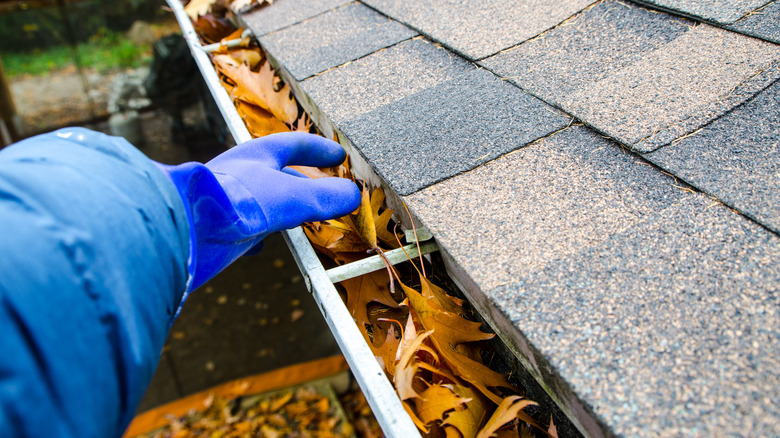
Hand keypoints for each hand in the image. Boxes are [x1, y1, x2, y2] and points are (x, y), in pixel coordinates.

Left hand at [157, 132, 359, 290]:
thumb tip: (354, 195)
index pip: (294, 144)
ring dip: (284, 209)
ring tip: (301, 219)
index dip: (319, 149)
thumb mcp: (292, 197)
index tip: (339, 155)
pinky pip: (244, 227)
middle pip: (279, 173)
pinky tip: (261, 245)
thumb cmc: (235, 201)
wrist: (184, 229)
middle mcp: (242, 175)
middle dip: (304, 182)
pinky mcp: (218, 227)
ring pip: (263, 202)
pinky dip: (259, 233)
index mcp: (257, 155)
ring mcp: (229, 201)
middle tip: (326, 191)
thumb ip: (324, 196)